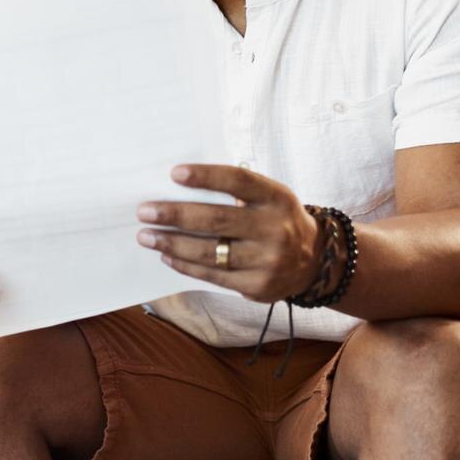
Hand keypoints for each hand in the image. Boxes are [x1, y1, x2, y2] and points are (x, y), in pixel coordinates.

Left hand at [136, 164, 318, 302]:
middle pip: (216, 220)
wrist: (315, 261)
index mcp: (277, 198)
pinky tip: (166, 256)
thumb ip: (236, 191)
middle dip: (175, 215)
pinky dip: (185, 265)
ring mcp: (267, 261)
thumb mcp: (270, 197)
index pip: (238, 181)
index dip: (206, 176)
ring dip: (172, 244)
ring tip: (146, 236)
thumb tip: (180, 188)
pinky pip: (213, 276)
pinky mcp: (257, 286)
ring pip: (209, 253)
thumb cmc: (277, 219)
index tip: (174, 173)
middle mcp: (274, 229)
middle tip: (145, 211)